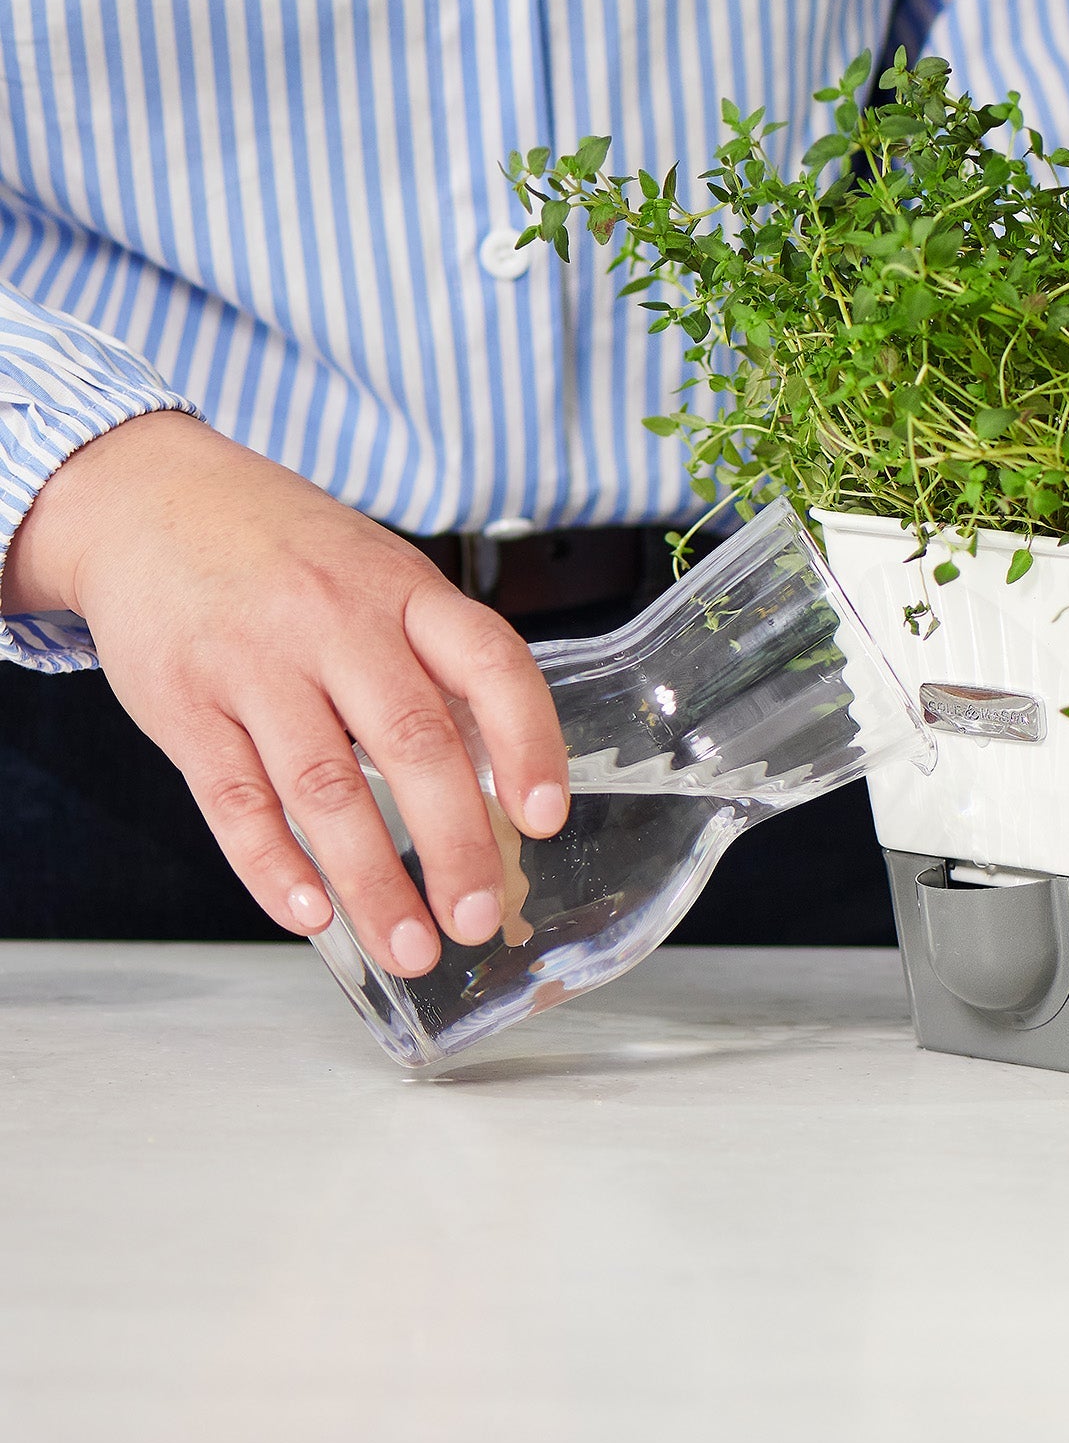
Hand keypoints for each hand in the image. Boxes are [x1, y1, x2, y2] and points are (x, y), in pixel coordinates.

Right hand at [4, 413, 570, 975]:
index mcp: (405, 590)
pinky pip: (235, 801)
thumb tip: (497, 775)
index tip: (545, 816)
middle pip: (412, 742)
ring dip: (371, 881)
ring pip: (324, 790)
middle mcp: (335, 621)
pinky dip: (274, 867)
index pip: (492, 664)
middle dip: (453, 844)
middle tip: (476, 916)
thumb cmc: (289, 552)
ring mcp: (254, 663)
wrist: (149, 498)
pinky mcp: (182, 705)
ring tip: (407, 944)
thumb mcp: (381, 574)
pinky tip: (311, 914)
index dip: (529, 743)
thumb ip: (436, 662)